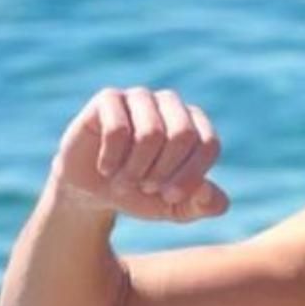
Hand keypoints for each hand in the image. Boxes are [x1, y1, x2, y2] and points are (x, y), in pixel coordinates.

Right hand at [53, 87, 228, 221]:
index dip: (191, 175)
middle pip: (183, 134)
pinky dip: (113, 159)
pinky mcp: (109, 99)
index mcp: (196, 124)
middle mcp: (171, 104)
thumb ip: (204, 205)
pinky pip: (117, 129)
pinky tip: (106, 168)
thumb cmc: (143, 194)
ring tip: (125, 181)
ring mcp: (140, 97)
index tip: (171, 197)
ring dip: (136, 168)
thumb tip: (209, 191)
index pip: (208, 144)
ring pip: (150, 133)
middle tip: (147, 187)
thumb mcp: (178, 208)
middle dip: (164, 170)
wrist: (95, 191)